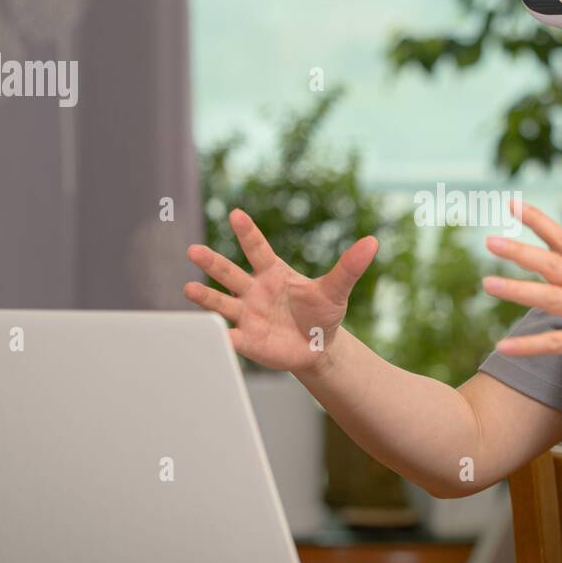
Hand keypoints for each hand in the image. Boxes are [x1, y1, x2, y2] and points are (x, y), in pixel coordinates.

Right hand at [183, 209, 377, 372]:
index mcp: (273, 273)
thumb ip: (349, 266)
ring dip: (205, 297)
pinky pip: (229, 336)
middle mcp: (254, 291)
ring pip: (222, 303)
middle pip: (230, 273)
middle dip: (212, 262)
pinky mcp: (247, 340)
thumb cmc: (322, 314)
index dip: (247, 232)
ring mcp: (247, 315)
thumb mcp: (336, 289)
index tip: (236, 214)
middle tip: (194, 251)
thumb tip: (373, 242)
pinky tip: (205, 332)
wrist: (317, 348)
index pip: (257, 248)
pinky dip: (218, 334)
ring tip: (188, 289)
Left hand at [482, 202, 561, 385]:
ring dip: (516, 289)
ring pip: (549, 295)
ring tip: (487, 283)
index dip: (538, 220)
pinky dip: (527, 344)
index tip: (512, 203)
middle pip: (551, 262)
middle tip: (489, 240)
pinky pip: (554, 343)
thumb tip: (552, 276)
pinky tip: (503, 347)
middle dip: (519, 250)